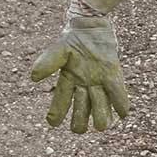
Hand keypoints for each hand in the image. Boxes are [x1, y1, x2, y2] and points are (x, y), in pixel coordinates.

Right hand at [30, 16, 129, 132]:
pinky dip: (120, 102)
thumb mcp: (58, 50)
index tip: (52, 124)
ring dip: (101, 114)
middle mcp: (83, 84)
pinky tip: (123, 113)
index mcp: (68, 79)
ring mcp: (99, 80)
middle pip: (82, 106)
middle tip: (79, 130)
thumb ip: (47, 63)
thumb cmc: (73, 38)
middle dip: (80, 119)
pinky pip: (117, 91)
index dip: (57, 112)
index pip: (61, 100)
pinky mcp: (113, 74)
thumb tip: (33, 78)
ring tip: (102, 127)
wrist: (91, 26)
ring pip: (100, 102)